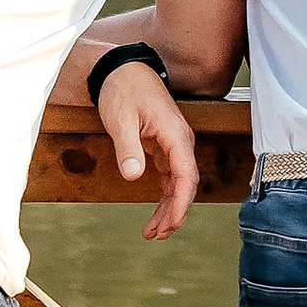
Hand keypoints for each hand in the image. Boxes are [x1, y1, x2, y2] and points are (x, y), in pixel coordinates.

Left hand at [99, 63, 201, 239]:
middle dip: (174, 213)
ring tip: (153, 232)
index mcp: (175, 135)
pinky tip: (156, 213)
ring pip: (178, 184)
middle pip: (185, 184)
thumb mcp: (121, 119)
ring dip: (169, 208)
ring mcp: (174, 145)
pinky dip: (164, 196)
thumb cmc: (123, 90)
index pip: (186, 176)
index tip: (171, 225)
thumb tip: (133, 176)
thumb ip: (128, 148)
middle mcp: (180, 141)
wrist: (123, 70)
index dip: (181, 204)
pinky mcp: (165, 147)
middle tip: (156, 235)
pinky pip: (170, 177)